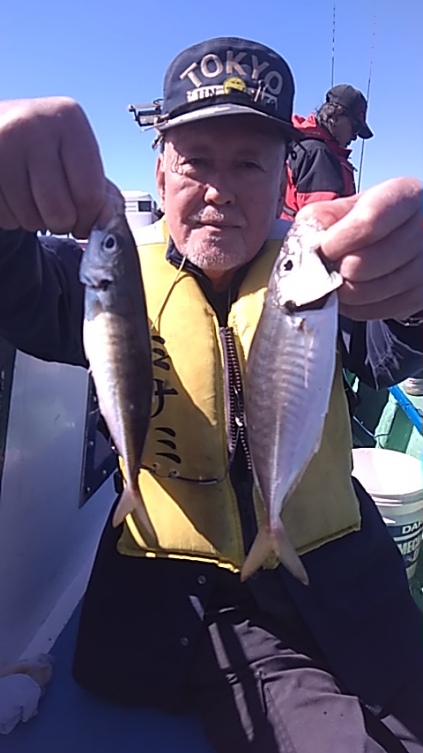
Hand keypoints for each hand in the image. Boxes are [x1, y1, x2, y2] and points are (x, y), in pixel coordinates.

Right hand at [0, 97, 118, 237]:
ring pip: (30, 219)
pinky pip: (5, 217)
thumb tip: (106, 219)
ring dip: (34, 221)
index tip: (83, 220)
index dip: (89, 219)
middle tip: (55, 208)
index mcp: (68, 119)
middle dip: (61, 223)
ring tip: (31, 196)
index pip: (90, 194)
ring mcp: (2, 143)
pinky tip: (13, 195)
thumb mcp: (78, 156)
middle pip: (60, 212)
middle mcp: (33, 125)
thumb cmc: (45, 147)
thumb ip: (101, 191)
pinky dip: (11, 217)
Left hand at [296, 177, 421, 319]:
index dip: (338, 240)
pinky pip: (370, 311)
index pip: (369, 221)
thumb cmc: (376, 218)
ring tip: (336, 276)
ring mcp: (421, 268)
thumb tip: (308, 237)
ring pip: (364, 292)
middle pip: (363, 264)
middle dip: (335, 269)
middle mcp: (421, 232)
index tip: (324, 247)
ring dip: (340, 289)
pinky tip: (350, 289)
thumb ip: (325, 215)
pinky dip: (352, 306)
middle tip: (327, 264)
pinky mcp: (415, 298)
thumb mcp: (352, 205)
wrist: (407, 237)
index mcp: (405, 197)